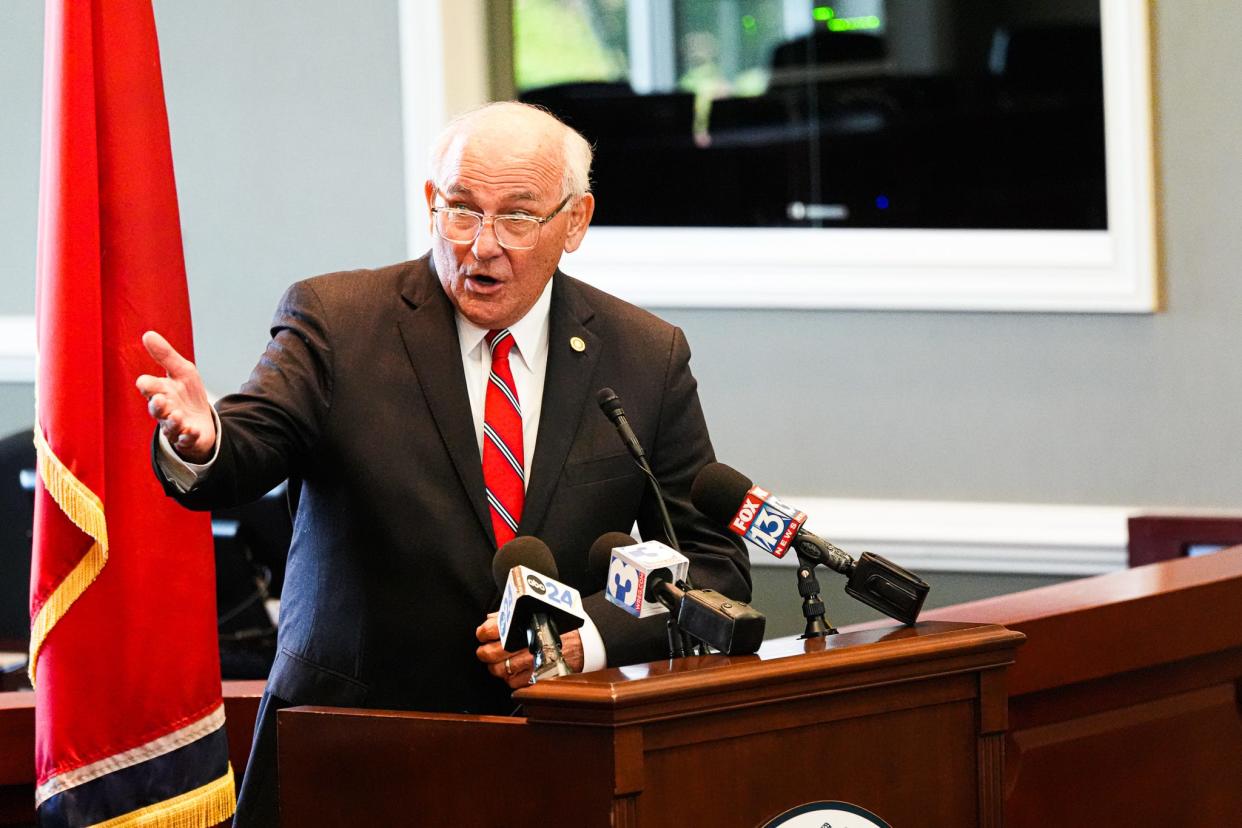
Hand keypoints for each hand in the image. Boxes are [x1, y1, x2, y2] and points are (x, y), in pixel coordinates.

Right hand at [134, 330, 215, 462]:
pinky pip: (186, 439)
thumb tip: (147, 334)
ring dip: (173, 420)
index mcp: (160, 391)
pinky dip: (188, 435)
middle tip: (160, 400)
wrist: (202, 420)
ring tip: (177, 415)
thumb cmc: (188, 395)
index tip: (146, 383)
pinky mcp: (188, 438)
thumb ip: (165, 355)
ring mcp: (175, 425)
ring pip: (169, 425)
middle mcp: (165, 410)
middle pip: (155, 409)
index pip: (147, 388)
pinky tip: (191, 431)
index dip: (147, 385)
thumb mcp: (182, 371)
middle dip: (157, 405)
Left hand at [475, 612, 583, 689]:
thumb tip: (489, 620)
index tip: (482, 635)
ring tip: (499, 662)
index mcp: (522, 625)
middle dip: (484, 653)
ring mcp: (529, 662)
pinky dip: (509, 678)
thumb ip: (510, 615)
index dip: (482, 633)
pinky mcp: (535, 676)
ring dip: (495, 667)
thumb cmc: (556, 626)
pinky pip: (512, 682)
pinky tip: (514, 670)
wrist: (581, 641)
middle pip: (490, 653)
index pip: (490, 630)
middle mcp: (524, 644)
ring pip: (499, 670)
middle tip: (485, 651)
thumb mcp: (534, 612)